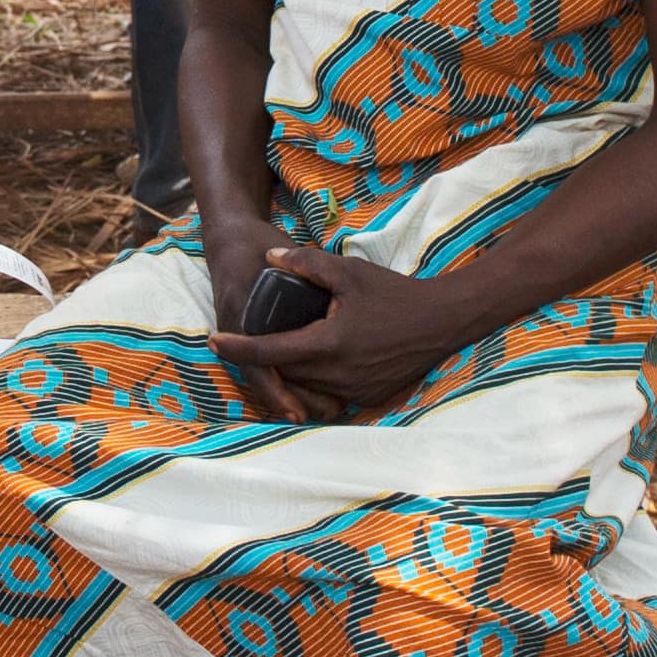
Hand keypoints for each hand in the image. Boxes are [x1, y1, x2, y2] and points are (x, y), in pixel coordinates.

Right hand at [195, 209, 316, 420]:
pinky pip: (267, 364)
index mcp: (241, 313)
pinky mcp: (251, 333)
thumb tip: (335, 304)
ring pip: (265, 375)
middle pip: (264, 378)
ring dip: (294, 394)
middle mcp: (238, 330)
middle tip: (329, 412)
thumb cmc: (258, 245)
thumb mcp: (281, 258)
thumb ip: (305, 275)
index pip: (257, 364)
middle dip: (293, 400)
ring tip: (331, 407)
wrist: (230, 236)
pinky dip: (288, 380)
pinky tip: (317, 389)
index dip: (277, 392)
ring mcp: (242, 334)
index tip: (298, 414)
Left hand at [206, 240, 459, 422]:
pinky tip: (314, 359)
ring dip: (289, 371)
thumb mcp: (348, 272)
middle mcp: (337, 377)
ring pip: (305, 386)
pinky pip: (328, 392)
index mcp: (327, 345)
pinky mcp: (367, 398)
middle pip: (284, 374)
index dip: (236, 347)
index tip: (213, 339)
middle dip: (263, 359)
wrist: (443, 321)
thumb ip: (305, 263)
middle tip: (246, 336)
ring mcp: (353, 392)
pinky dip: (315, 379)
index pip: (268, 353)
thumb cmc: (394, 293)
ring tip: (278, 346)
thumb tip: (269, 257)